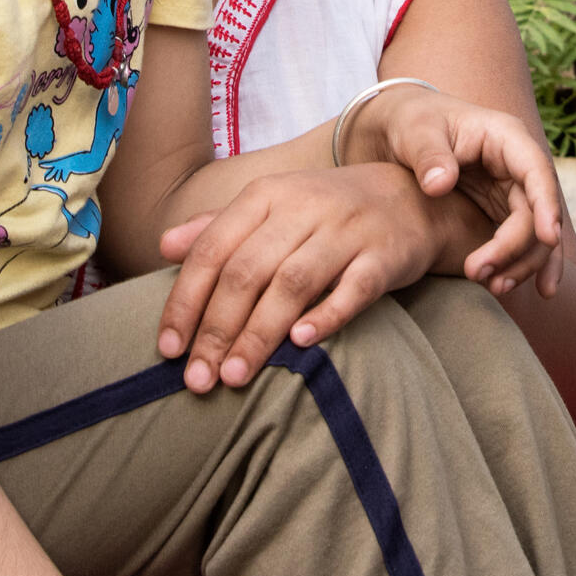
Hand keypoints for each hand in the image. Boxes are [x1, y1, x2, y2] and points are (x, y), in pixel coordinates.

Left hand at [153, 165, 452, 392]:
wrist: (412, 196)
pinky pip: (354, 287)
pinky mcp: (384, 254)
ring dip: (260, 333)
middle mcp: (303, 208)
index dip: (185, 302)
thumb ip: (218, 227)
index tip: (168, 350)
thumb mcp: (272, 207)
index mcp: (266, 196)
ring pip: (293, 282)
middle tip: (199, 379)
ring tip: (236, 376)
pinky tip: (301, 344)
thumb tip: (163, 246)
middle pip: (248, 272)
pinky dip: (327, 314)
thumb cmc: (327, 212)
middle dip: (217, 330)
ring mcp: (346, 230)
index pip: (212, 250)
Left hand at [344, 84, 563, 299]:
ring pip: (534, 233)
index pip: (536, 170)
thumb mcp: (415, 132)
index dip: (547, 204)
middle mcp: (516, 166)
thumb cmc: (410, 122)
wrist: (397, 131)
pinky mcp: (499, 212)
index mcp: (505, 137)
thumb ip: (428, 155)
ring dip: (521, 264)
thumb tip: (440, 185)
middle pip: (536, 211)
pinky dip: (520, 266)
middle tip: (480, 274)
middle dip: (517, 247)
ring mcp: (511, 191)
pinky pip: (520, 243)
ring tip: (495, 289)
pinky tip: (519, 290)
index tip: (550, 238)